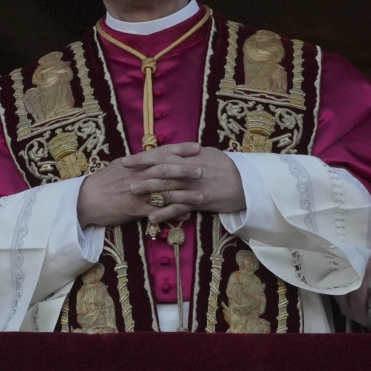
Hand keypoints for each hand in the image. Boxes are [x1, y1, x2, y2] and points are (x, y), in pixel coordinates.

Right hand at [77, 143, 203, 227]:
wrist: (86, 199)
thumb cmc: (103, 181)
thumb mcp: (120, 166)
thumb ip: (139, 162)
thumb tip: (155, 155)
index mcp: (136, 163)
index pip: (161, 152)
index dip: (179, 149)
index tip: (196, 147)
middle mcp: (138, 175)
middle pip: (165, 170)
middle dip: (185, 170)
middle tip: (203, 170)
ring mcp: (137, 192)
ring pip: (164, 192)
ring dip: (184, 195)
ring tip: (201, 196)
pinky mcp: (134, 209)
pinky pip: (157, 212)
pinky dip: (172, 213)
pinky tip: (186, 215)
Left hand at [125, 144, 245, 224]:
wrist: (247, 182)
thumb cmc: (227, 167)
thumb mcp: (208, 155)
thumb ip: (190, 155)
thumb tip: (174, 152)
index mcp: (190, 156)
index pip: (162, 155)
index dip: (143, 158)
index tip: (127, 160)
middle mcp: (189, 170)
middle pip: (160, 170)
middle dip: (140, 173)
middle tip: (124, 177)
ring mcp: (193, 186)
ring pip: (167, 187)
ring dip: (148, 191)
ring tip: (132, 194)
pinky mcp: (199, 201)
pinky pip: (178, 208)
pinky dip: (164, 213)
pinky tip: (151, 218)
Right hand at [334, 257, 370, 332]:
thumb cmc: (368, 306)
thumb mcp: (357, 299)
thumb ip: (355, 285)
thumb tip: (357, 258)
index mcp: (346, 306)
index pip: (341, 292)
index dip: (347, 276)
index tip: (353, 261)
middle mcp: (357, 313)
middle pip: (358, 295)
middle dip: (365, 276)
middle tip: (370, 261)